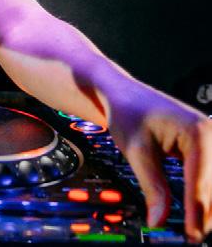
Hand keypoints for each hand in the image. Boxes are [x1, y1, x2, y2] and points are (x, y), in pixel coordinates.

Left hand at [106, 85, 211, 240]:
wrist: (124, 94)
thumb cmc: (127, 114)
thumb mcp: (137, 152)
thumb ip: (152, 188)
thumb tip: (158, 223)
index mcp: (198, 132)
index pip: (200, 183)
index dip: (195, 214)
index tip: (190, 237)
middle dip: (204, 214)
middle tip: (191, 238)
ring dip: (207, 207)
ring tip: (193, 229)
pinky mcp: (208, 148)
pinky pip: (210, 178)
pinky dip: (205, 195)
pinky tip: (199, 213)